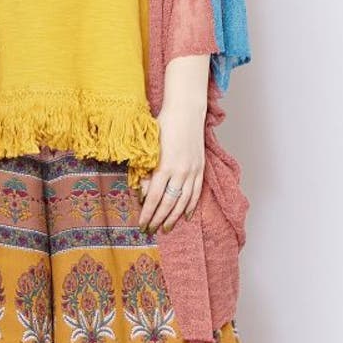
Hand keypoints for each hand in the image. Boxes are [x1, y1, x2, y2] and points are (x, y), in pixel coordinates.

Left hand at [137, 96, 205, 233]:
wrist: (185, 112)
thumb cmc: (164, 125)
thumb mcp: (150, 147)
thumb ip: (146, 170)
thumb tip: (142, 193)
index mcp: (164, 166)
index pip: (153, 197)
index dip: (147, 213)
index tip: (142, 224)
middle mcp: (180, 172)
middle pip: (168, 203)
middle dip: (158, 219)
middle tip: (151, 230)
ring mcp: (192, 171)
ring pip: (183, 202)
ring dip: (174, 217)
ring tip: (166, 228)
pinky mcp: (200, 168)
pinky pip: (196, 193)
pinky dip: (190, 206)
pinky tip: (185, 216)